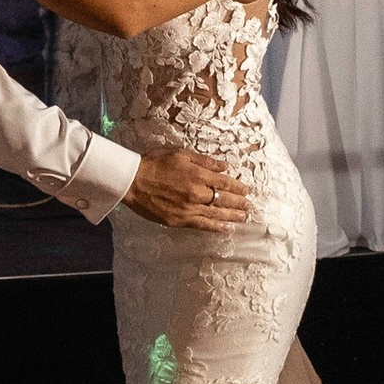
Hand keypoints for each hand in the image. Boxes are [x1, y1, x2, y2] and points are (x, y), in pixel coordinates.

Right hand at [127, 149, 250, 228]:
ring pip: (217, 213)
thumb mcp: (181, 154)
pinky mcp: (180, 220)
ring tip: (244, 218)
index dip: (237, 187)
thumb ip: (204, 161)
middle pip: (224, 199)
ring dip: (233, 216)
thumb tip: (224, 165)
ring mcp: (189, 208)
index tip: (246, 190)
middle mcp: (197, 193)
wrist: (133, 181)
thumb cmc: (154, 164)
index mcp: (198, 175)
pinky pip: (202, 225)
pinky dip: (216, 227)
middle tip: (250, 206)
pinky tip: (226, 229)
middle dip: (239, 203)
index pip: (224, 182)